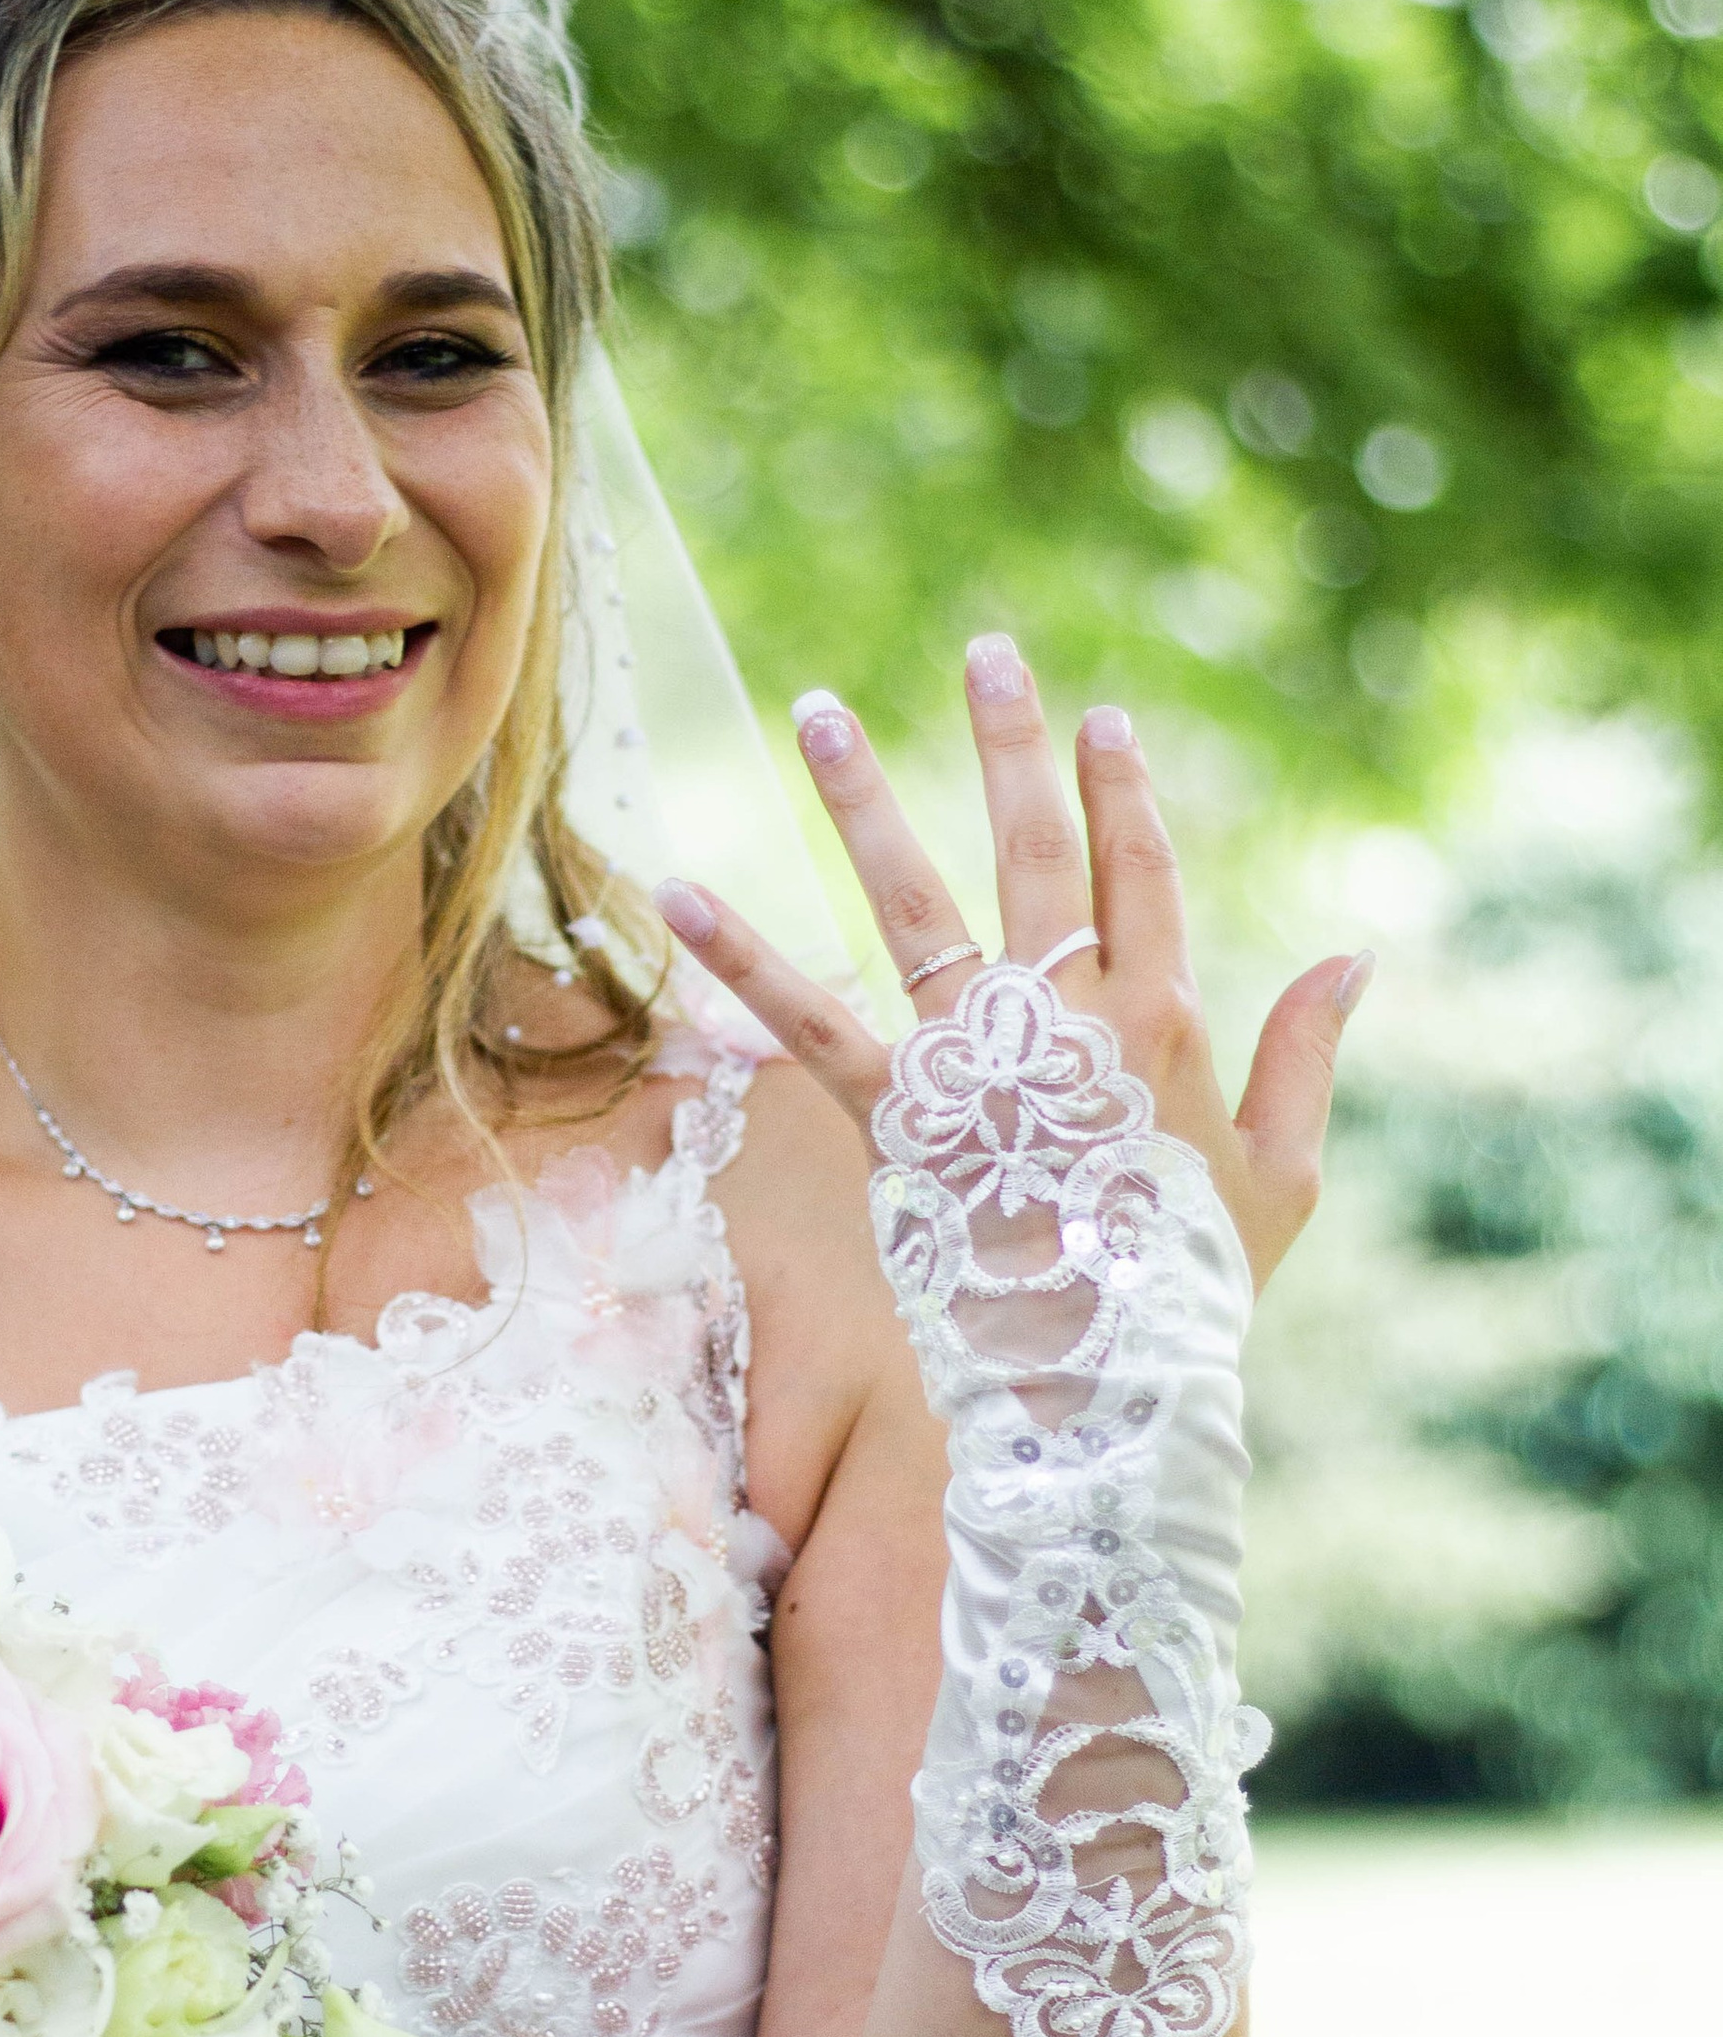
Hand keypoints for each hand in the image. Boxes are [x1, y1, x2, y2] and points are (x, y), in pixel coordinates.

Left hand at [652, 631, 1368, 1292]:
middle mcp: (1073, 1020)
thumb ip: (1309, 1054)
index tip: (1097, 717)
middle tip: (984, 651)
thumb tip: (1357, 957)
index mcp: (1168, 1023)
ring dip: (865, 801)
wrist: (1109, 1385)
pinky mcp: (898, 1113)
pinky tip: (679, 887)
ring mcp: (981, 1061)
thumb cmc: (1197, 1287)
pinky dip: (740, 955)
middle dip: (1010, 743)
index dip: (1120, 789)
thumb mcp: (1283, 1173)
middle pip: (1039, 850)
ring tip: (818, 710)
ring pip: (917, 903)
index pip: (1143, 871)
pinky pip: (807, 1020)